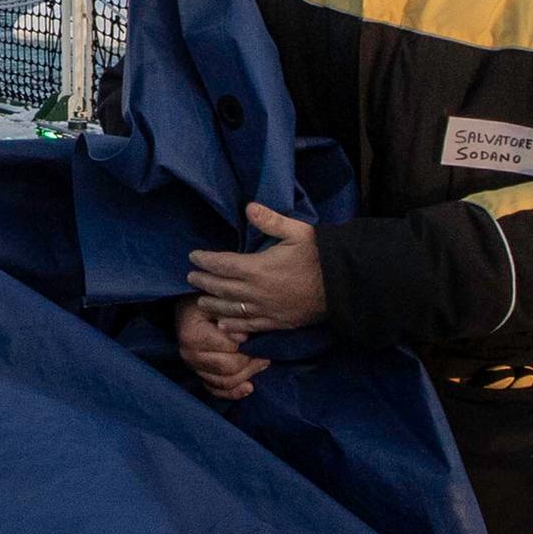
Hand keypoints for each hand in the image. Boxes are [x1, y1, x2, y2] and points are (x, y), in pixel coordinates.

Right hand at [173, 296, 260, 402]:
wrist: (191, 305)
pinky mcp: (198, 374)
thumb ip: (229, 315)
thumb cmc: (207, 299)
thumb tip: (242, 338)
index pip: (229, 349)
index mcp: (193, 335)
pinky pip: (216, 391)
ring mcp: (193, 367)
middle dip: (251, 363)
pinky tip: (248, 387)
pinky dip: (233, 393)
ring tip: (262, 363)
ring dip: (247, 375)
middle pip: (229, 369)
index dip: (247, 344)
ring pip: (225, 383)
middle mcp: (189, 355)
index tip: (255, 336)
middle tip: (266, 354)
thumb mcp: (217, 299)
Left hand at [183, 204, 328, 332]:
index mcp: (257, 268)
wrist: (342, 285)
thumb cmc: (318, 255)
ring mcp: (265, 310)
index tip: (193, 257)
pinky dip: (234, 326)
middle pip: (221, 288)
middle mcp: (256, 292)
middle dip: (204, 282)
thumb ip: (270, 220)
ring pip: (231, 310)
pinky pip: (250, 326)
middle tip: (190, 278)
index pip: (222, 264)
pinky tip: (225, 326)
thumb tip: (248, 207)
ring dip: (213, 306)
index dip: (205, 260)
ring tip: (201, 303)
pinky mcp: (277, 322)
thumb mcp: (297, 231)